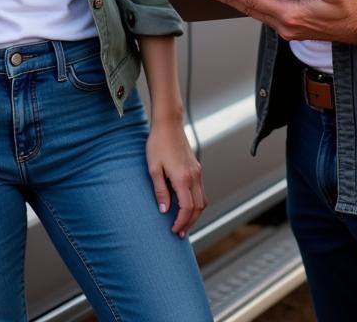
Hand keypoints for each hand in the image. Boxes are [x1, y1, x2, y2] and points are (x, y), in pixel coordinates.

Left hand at [146, 120, 205, 236]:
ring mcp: (197, 171)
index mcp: (183, 178)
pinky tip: (185, 205)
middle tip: (179, 232)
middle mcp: (194, 176)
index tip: (174, 230)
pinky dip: (196, 202)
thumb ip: (160, 191)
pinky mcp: (196, 168)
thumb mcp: (154, 169)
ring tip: (183, 222)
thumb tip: (164, 210)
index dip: (182, 222)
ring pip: (202, 199)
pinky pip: (201, 190)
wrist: (168, 124)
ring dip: (194, 213)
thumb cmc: (158, 144)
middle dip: (190, 222)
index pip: (187, 208)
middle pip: (198, 207)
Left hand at [208, 0, 356, 44]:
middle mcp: (287, 25)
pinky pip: (268, 16)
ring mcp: (290, 29)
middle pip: (251, 9)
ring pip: (258, 14)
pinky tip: (250, 0)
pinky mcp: (295, 29)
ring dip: (240, 3)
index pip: (256, 0)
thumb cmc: (352, 9)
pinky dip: (254, 7)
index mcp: (293, 15)